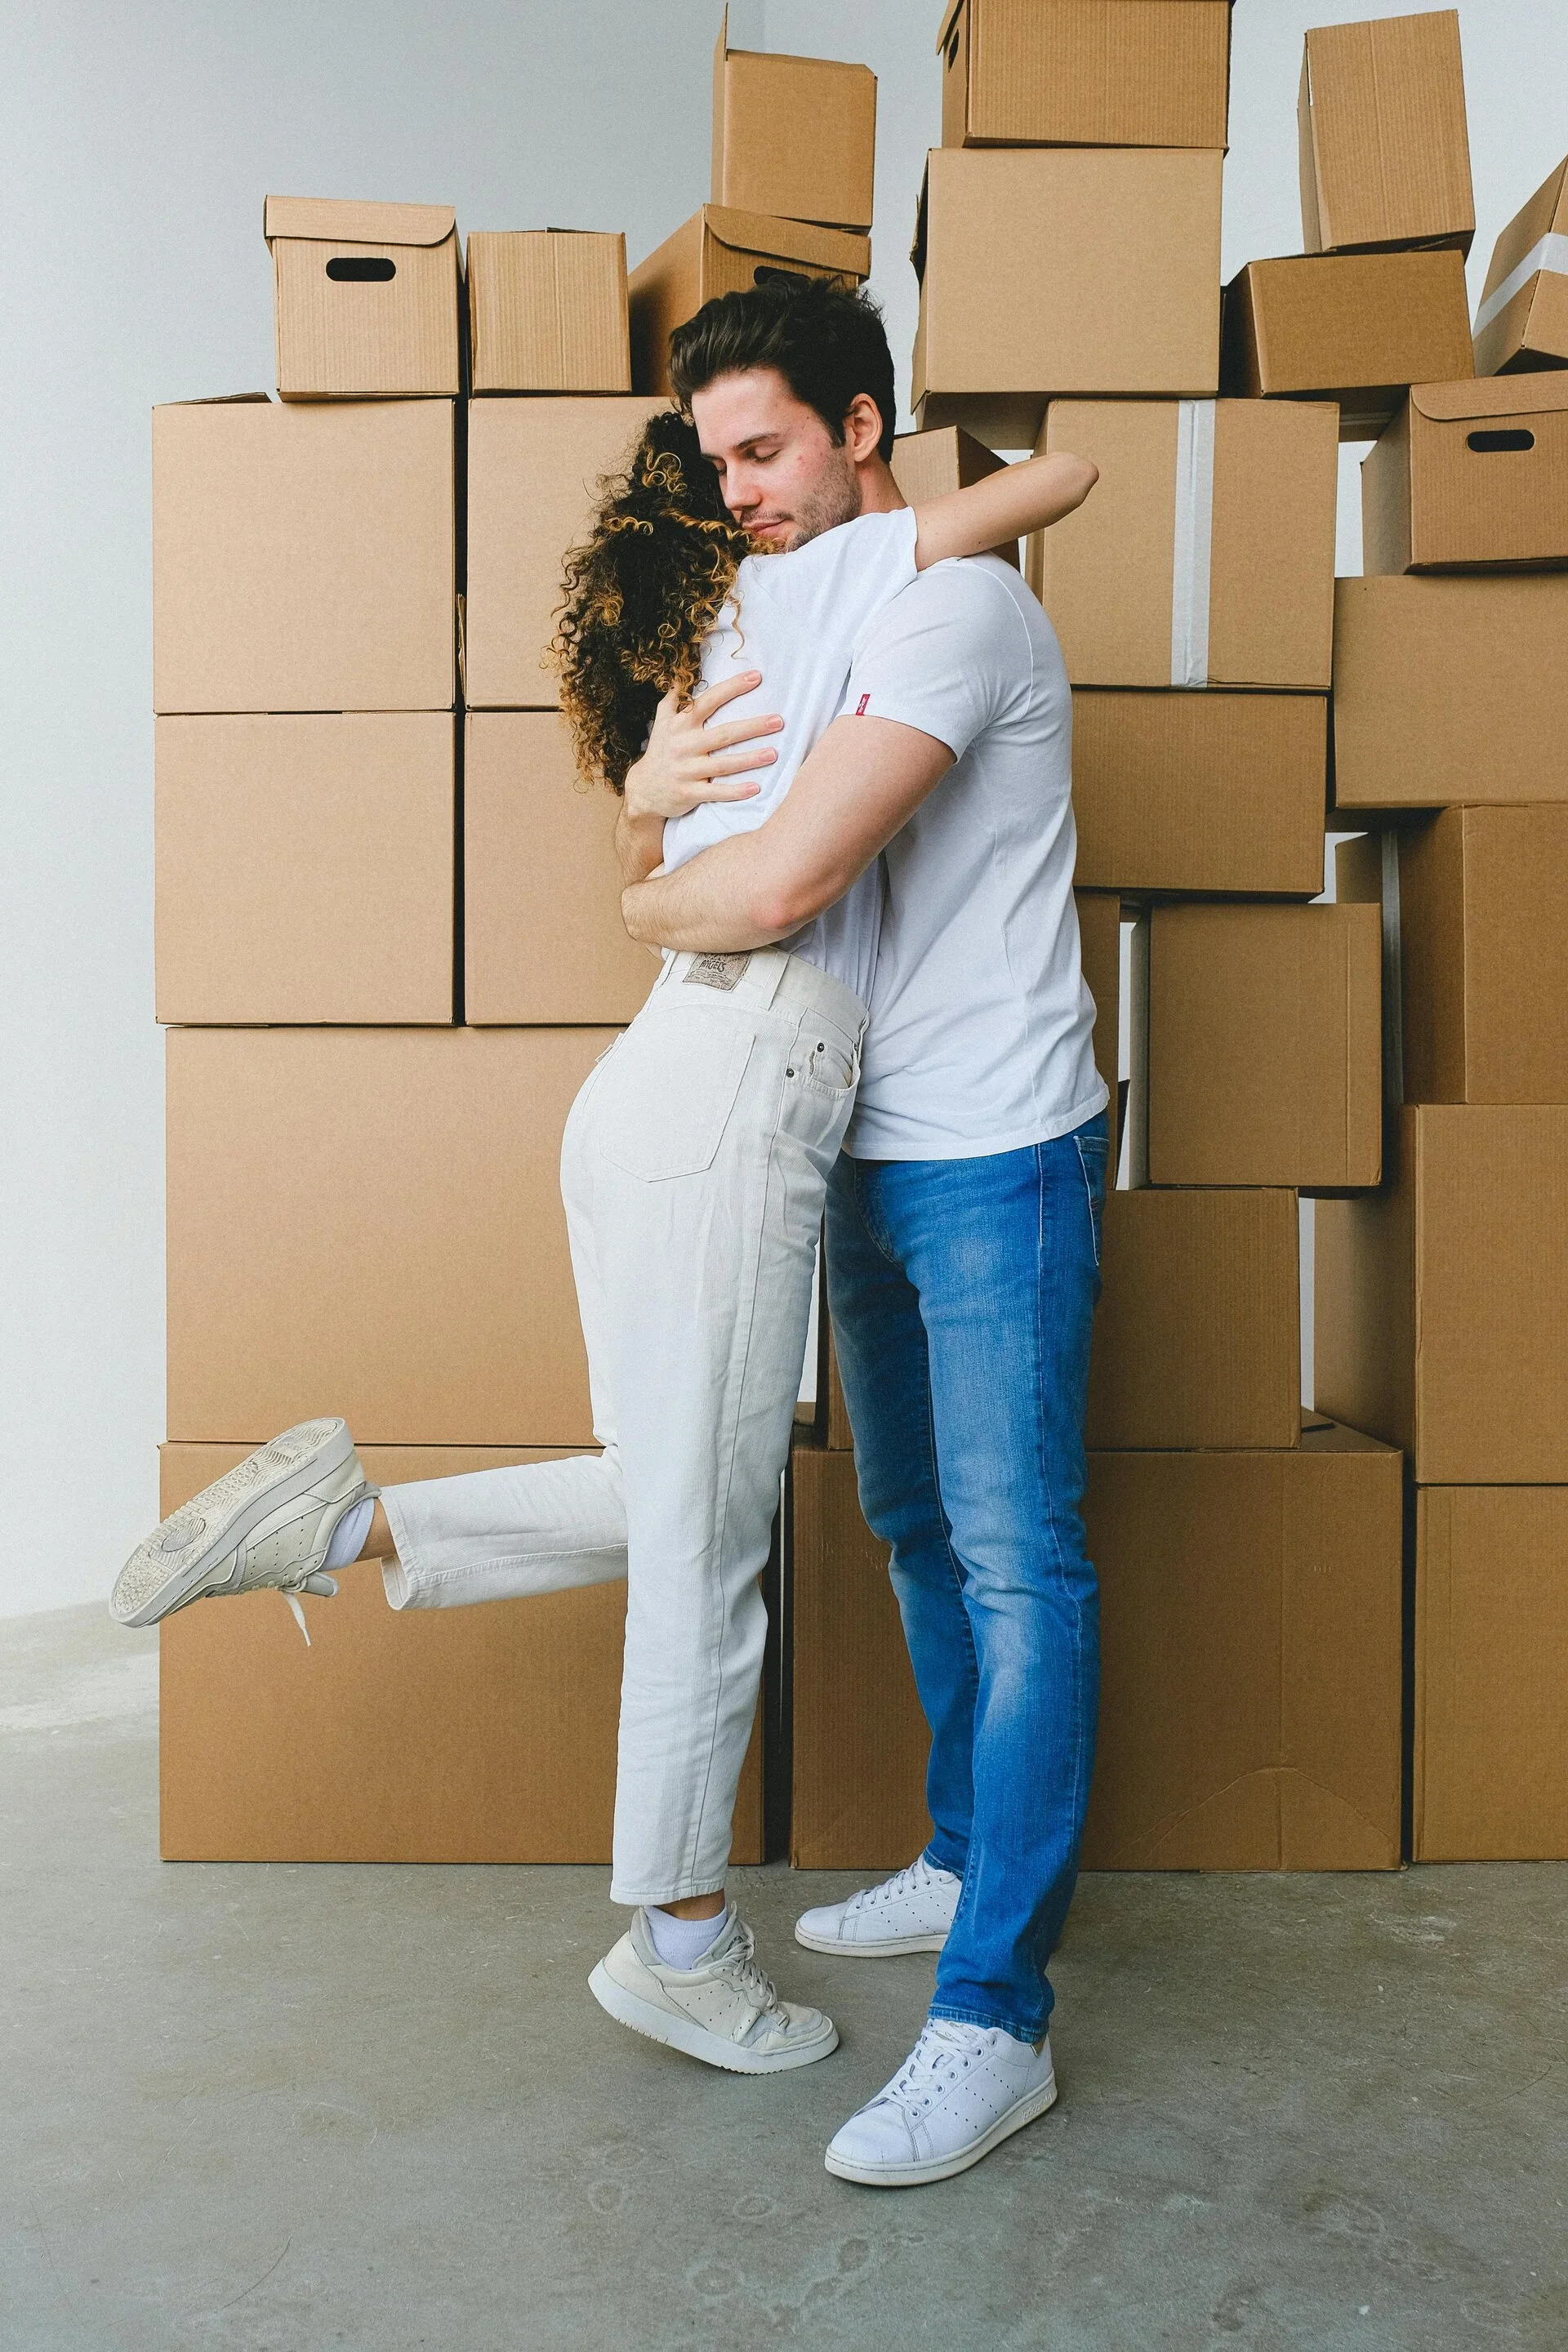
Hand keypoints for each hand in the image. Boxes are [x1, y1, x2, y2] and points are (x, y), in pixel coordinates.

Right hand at [623, 671, 782, 822]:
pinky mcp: (689, 793)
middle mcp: (684, 745)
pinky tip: (756, 788)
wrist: (643, 788)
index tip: (756, 677)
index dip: (732, 688)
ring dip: (750, 760)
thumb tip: (681, 675)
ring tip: (774, 754)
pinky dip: (735, 792)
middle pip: (723, 734)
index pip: (709, 701)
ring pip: (723, 764)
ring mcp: (686, 770)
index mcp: (680, 725)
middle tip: (779, 721)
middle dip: (752, 727)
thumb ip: (673, 699)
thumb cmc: (660, 750)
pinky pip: (715, 793)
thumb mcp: (661, 722)